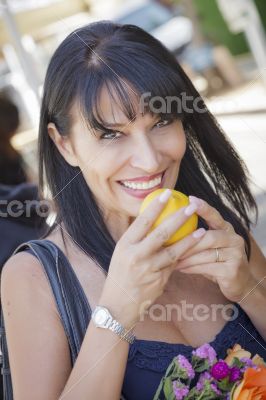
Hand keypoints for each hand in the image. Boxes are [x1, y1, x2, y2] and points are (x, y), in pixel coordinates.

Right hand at [99, 191, 205, 328]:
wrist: (118, 305)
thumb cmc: (120, 275)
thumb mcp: (122, 253)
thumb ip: (136, 239)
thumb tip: (151, 218)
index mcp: (125, 245)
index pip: (142, 221)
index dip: (156, 206)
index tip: (167, 194)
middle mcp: (136, 256)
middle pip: (161, 233)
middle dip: (178, 218)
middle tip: (191, 207)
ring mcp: (149, 269)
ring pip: (174, 251)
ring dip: (190, 240)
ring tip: (202, 230)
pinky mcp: (159, 281)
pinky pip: (174, 265)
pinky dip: (184, 257)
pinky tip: (195, 250)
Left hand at [175, 195, 252, 302]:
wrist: (239, 283)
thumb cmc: (217, 262)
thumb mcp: (209, 247)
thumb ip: (196, 236)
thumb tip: (168, 225)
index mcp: (226, 229)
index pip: (215, 215)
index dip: (203, 207)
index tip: (190, 199)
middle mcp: (234, 239)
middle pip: (209, 236)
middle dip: (188, 242)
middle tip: (169, 244)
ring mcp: (235, 255)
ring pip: (206, 254)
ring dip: (186, 257)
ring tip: (171, 259)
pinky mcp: (232, 270)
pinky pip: (207, 267)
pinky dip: (191, 268)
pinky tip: (180, 268)